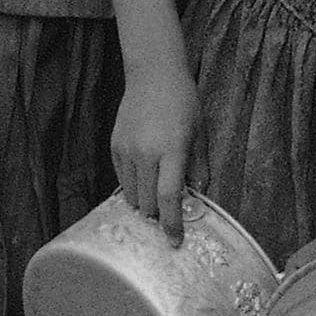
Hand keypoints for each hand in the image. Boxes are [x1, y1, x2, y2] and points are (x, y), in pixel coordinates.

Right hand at [110, 65, 199, 241]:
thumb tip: (198, 198)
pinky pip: (122, 180)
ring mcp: (127, 150)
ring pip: (132, 196)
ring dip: (145, 202)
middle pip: (148, 203)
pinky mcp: (115, 147)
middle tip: (169, 213)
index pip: (169, 199)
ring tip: (156, 196)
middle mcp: (146, 154)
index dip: (172, 225)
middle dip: (159, 215)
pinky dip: (134, 187)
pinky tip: (145, 180)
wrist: (153, 75)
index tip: (175, 240)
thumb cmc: (183, 103)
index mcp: (172, 151)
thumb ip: (199, 169)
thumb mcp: (200, 135)